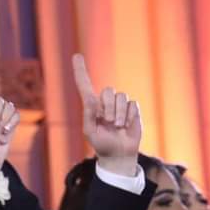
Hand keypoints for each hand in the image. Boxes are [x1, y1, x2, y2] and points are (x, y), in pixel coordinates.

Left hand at [74, 54, 140, 175]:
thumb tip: (91, 98)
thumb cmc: (101, 143)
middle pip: (108, 91)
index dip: (80, 70)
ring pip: (121, 97)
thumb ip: (89, 115)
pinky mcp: (132, 108)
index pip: (84, 84)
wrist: (118, 154)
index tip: (76, 56)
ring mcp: (119, 104)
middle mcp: (105, 101)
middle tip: (108, 122)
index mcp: (91, 105)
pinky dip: (129, 116)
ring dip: (119, 114)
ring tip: (117, 126)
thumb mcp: (90, 132)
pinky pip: (132, 104)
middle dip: (108, 108)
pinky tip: (126, 126)